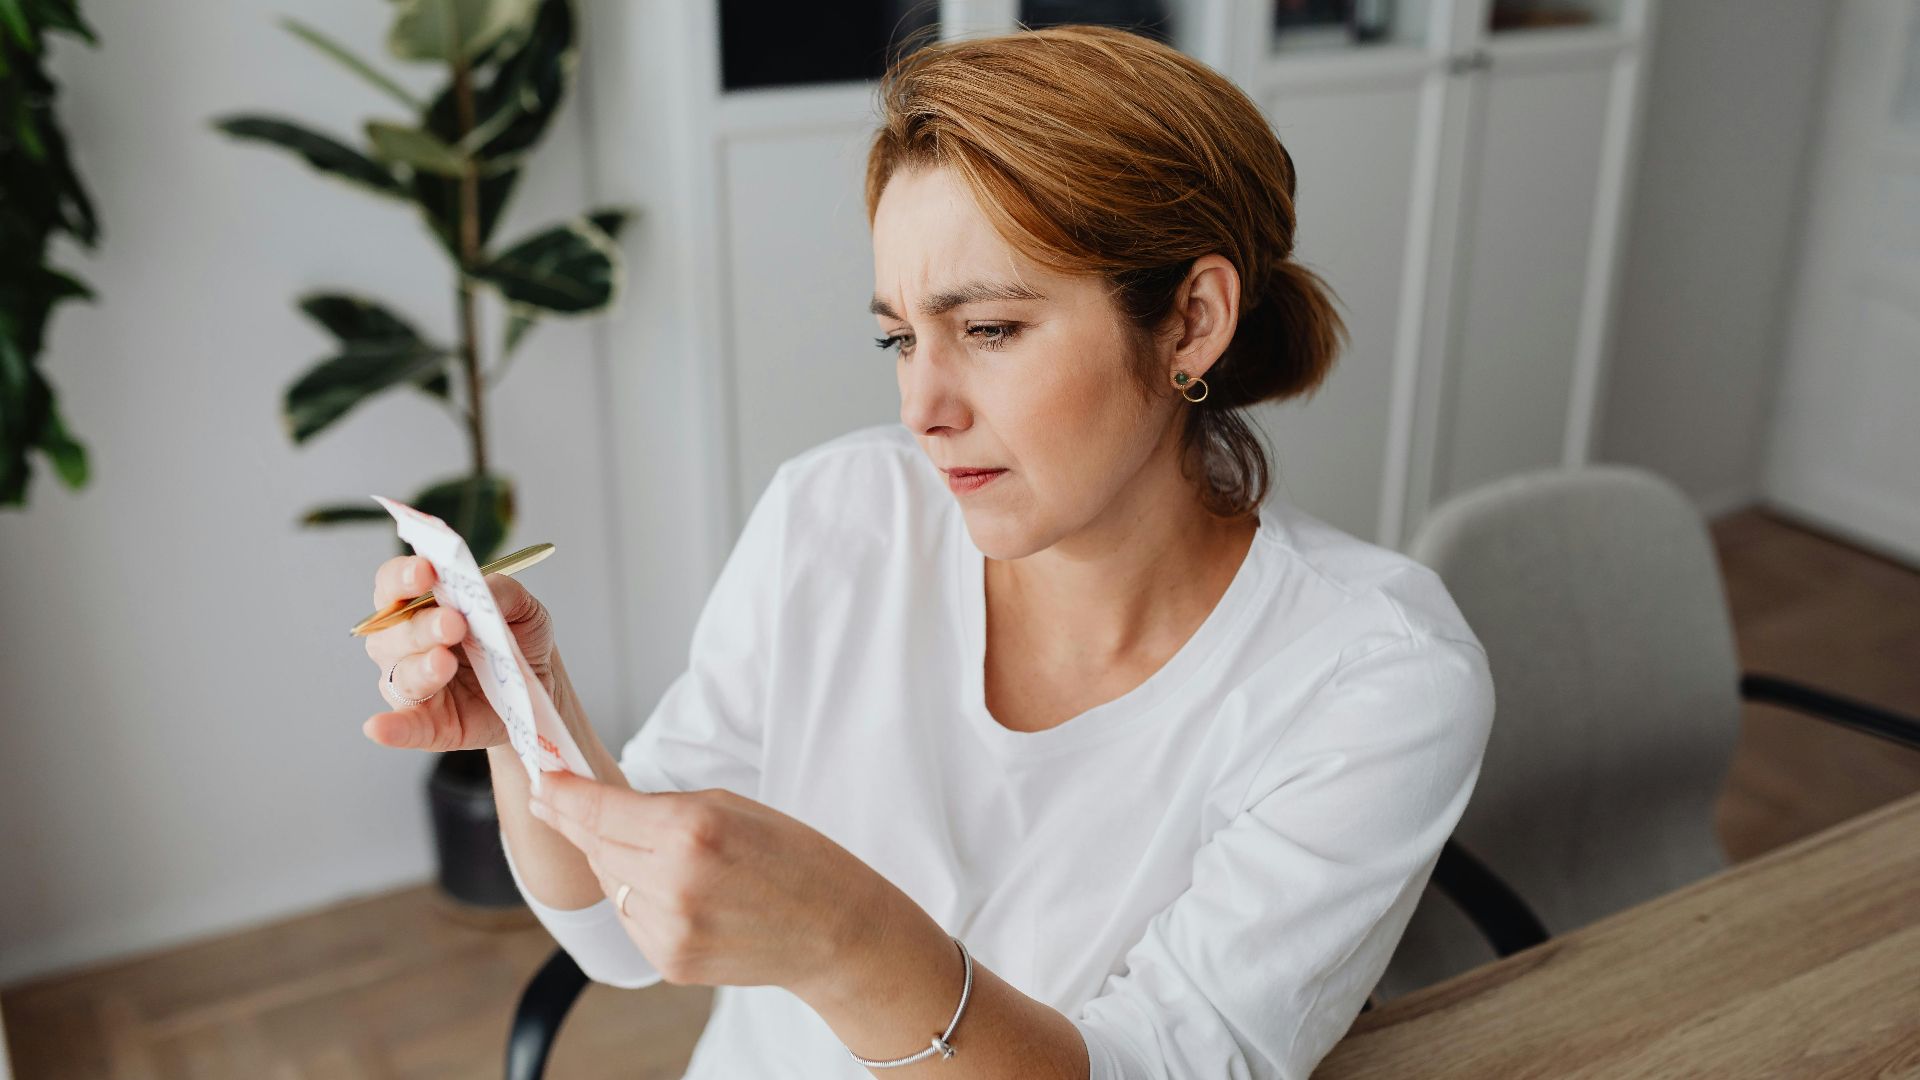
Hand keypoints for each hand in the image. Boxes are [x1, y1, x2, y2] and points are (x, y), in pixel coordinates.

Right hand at [361, 553, 556, 751]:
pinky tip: (378, 727)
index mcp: (419, 605)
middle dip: (422, 625)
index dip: (403, 576)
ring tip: (444, 662)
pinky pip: (404, 727)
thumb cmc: (518, 637)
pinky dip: (391, 728)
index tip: (425, 572)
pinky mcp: (429, 724)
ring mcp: (413, 684)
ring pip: (401, 675)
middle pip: (393, 631)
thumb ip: (503, 593)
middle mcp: (404, 643)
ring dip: (420, 668)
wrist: (540, 685)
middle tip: (453, 623)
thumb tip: (482, 588)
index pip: (393, 584)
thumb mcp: (523, 608)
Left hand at [527, 773, 908, 995]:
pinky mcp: (669, 962)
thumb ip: (661, 807)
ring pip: (609, 884)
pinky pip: (631, 918)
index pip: (598, 810)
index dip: (562, 793)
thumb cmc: (795, 858)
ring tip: (659, 853)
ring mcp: (668, 930)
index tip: (541, 779)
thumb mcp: (730, 806)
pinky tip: (677, 890)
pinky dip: (639, 898)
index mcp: (690, 831)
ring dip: (615, 862)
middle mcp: (672, 884)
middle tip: (563, 800)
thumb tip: (599, 808)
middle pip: (595, 846)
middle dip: (581, 823)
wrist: (835, 930)